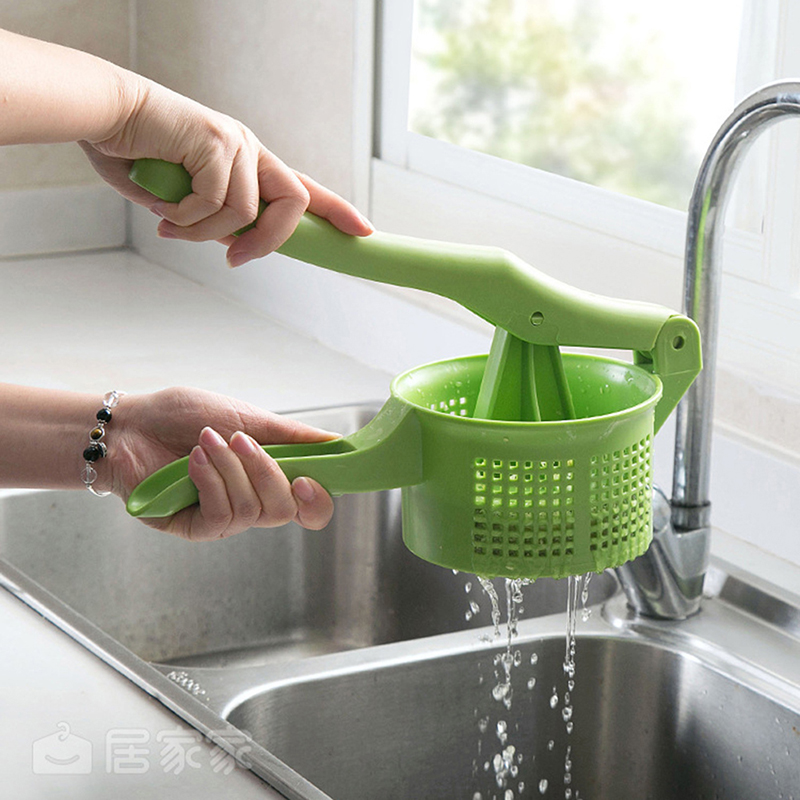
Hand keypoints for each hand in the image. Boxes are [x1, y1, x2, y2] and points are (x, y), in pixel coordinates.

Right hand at [80, 77, 372, 265]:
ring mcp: (234, 142)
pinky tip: (162, 208)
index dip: (336, 210)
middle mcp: (249, 149)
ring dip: (204, 233)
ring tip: (170, 225)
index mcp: (249, 163)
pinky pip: (213, 203)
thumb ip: (215, 220)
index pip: (303, 188)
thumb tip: (234, 245)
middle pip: (293, 204)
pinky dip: (185, 217)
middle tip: (233, 260)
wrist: (105, 117)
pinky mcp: (214, 141)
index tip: (364, 231)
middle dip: (270, 241)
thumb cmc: (141, 157)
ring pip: (244, 212)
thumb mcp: (186, 199)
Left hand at [111, 387, 335, 540]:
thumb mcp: (248, 417)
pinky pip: (219, 517)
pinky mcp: (194, 528)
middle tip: (241, 440)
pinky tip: (193, 461)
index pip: (310, 507)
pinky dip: (210, 482)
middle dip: (266, 472)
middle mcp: (252, 503)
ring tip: (206, 441)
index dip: (317, 501)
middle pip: (285, 510)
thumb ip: (293, 436)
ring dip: (230, 470)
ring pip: (251, 511)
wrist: (134, 423)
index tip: (308, 478)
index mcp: (271, 478)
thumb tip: (337, 444)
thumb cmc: (186, 417)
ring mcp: (223, 518)